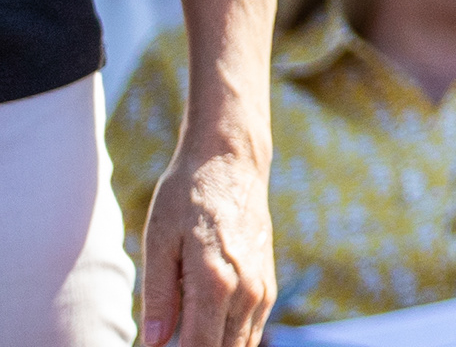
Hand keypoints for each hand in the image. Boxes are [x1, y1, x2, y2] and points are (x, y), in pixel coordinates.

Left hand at [137, 137, 272, 346]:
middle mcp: (246, 291)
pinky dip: (227, 340)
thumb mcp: (159, 241)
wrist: (231, 162)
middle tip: (168, 342)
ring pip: (241, 346)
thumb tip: (153, 342)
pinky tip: (201, 328)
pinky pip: (251, 330)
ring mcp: (262, 289)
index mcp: (215, 283)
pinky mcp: (267, 284)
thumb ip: (158, 296)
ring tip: (182, 336)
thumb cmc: (188, 196)